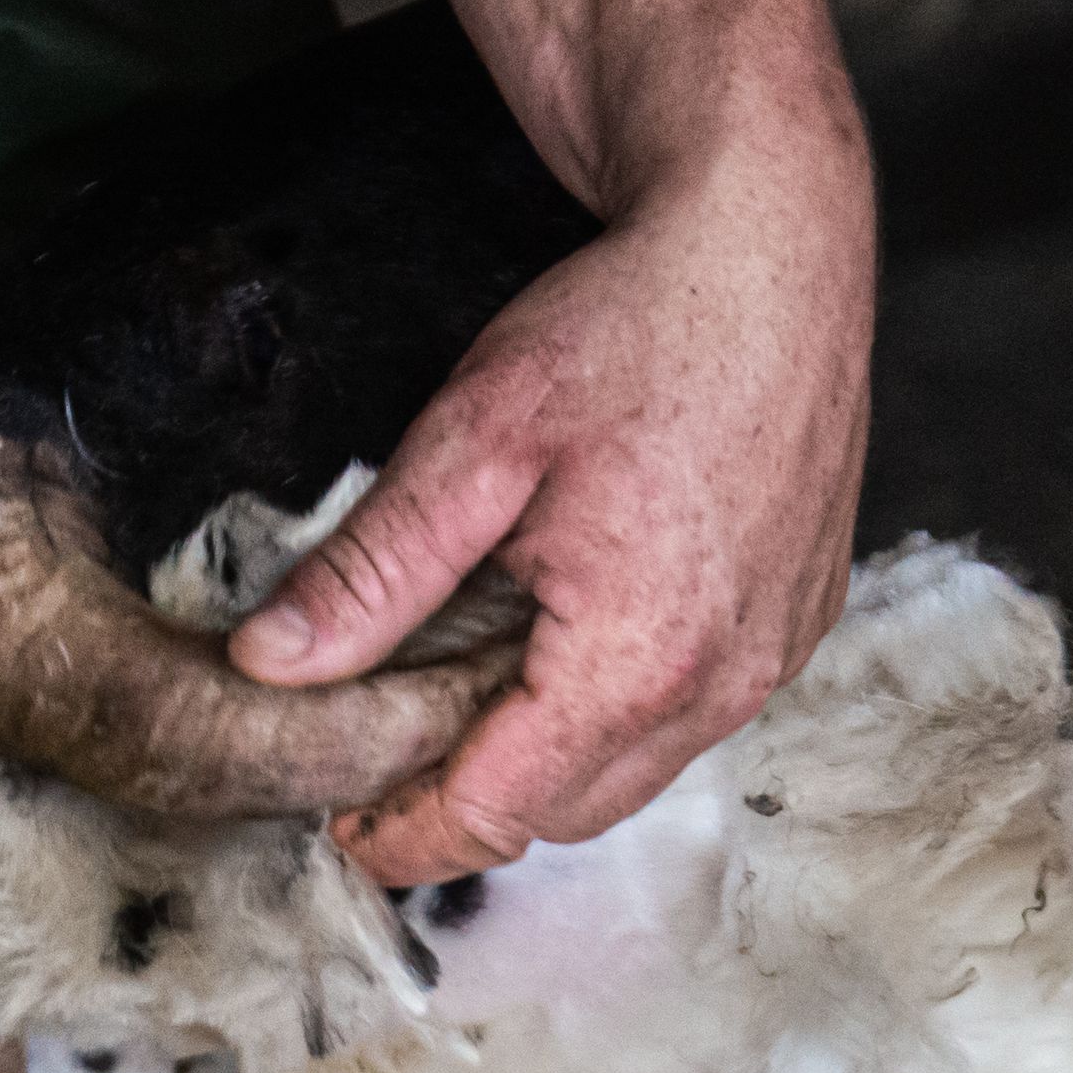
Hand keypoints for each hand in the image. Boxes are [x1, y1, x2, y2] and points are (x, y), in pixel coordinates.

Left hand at [224, 75, 874, 888]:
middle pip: (565, 813)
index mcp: (637, 655)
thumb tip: (272, 662)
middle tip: (385, 753)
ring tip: (469, 688)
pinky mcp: (800, 621)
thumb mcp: (476, 441)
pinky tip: (569, 630)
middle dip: (470, 802)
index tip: (341, 820)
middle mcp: (723, 681)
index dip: (405, 832)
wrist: (772, 239)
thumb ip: (374, 569)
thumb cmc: (635, 323)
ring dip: (548, 756)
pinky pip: (695, 710)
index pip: (496, 814)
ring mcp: (774, 656)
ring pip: (636, 771)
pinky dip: (621, 704)